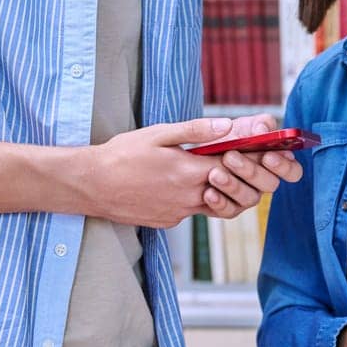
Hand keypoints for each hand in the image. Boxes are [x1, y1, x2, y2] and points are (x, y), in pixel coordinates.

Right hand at [90, 117, 244, 228]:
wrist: (92, 185)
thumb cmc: (122, 155)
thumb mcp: (159, 134)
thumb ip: (196, 130)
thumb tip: (227, 125)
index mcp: (190, 172)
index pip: (234, 167)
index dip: (247, 157)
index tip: (255, 148)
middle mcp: (189, 198)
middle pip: (228, 189)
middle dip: (236, 174)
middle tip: (234, 159)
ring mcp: (178, 213)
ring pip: (211, 202)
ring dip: (215, 188)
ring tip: (205, 169)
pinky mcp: (168, 221)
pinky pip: (191, 210)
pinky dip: (193, 197)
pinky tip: (178, 183)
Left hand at [195, 113, 303, 217]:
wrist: (189, 158)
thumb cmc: (221, 138)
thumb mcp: (238, 125)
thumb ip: (255, 124)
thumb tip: (261, 131)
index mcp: (272, 159)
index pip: (292, 170)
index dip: (284, 166)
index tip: (267, 156)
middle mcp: (263, 180)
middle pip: (270, 184)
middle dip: (251, 171)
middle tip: (229, 157)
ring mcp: (247, 195)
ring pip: (250, 198)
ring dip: (233, 185)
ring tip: (213, 173)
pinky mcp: (229, 208)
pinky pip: (230, 211)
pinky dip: (219, 202)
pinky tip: (208, 193)